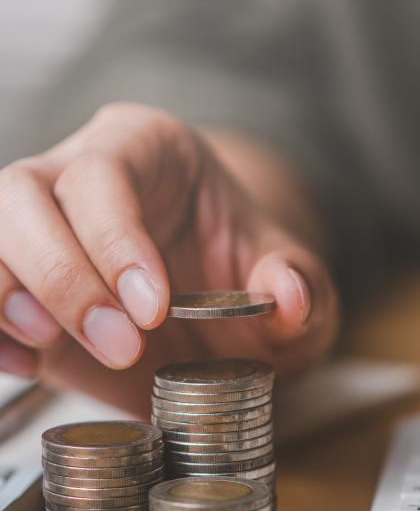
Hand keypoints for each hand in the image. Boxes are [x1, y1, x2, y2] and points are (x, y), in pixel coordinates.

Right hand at [0, 102, 337, 412]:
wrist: (223, 300)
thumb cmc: (251, 270)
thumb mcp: (293, 276)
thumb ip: (300, 283)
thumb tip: (289, 295)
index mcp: (149, 147)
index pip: (107, 171)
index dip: (115, 239)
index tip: (151, 309)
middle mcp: (79, 172)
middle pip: (24, 193)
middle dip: (62, 276)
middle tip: (119, 344)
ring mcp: (40, 225)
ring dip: (6, 296)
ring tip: (49, 348)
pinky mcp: (21, 279)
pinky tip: (24, 362)